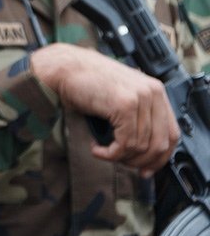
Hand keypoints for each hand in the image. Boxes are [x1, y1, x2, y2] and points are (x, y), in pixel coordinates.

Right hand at [30, 43, 177, 174]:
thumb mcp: (120, 97)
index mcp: (155, 90)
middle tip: (122, 164)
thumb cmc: (85, 82)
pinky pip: (125, 143)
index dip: (160, 157)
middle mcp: (152, 92)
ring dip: (120, 156)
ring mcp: (140, 98)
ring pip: (141, 146)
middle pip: (160, 144)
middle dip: (140, 161)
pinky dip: (110, 153)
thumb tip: (142, 150)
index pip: (172, 134)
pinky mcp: (125, 105)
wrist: (63, 68)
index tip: (146, 168)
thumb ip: (137, 116)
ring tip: (103, 152)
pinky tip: (97, 148)